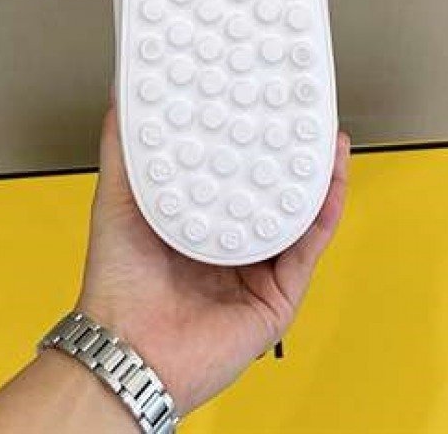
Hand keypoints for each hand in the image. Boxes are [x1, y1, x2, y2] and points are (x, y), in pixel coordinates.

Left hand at [78, 101, 349, 415]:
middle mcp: (232, 244)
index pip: (234, 172)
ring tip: (329, 142)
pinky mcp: (278, 299)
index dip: (250, 139)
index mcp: (200, 222)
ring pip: (298, 217)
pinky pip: (308, 250)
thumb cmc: (117, 285)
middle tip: (305, 118)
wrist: (128, 349)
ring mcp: (257, 271)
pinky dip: (323, 217)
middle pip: (272, 192)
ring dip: (318, 179)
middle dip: (292, 155)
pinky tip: (330, 186)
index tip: (260, 104)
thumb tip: (123, 99)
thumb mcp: (118, 200)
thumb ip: (124, 150)